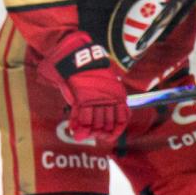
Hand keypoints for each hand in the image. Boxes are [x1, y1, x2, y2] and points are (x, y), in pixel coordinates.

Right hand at [50, 30, 127, 145]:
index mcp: (118, 94)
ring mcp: (96, 99)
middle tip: (92, 136)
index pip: (121, 119)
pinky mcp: (82, 98)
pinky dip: (78, 126)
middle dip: (99, 133)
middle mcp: (109, 98)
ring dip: (88, 132)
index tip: (107, 137)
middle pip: (107, 123)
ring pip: (95, 123)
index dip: (114, 132)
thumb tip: (103, 116)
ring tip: (82, 135)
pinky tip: (74, 131)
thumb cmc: (90, 71)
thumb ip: (106, 100)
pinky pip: (82, 118)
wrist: (78, 57)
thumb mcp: (105, 83)